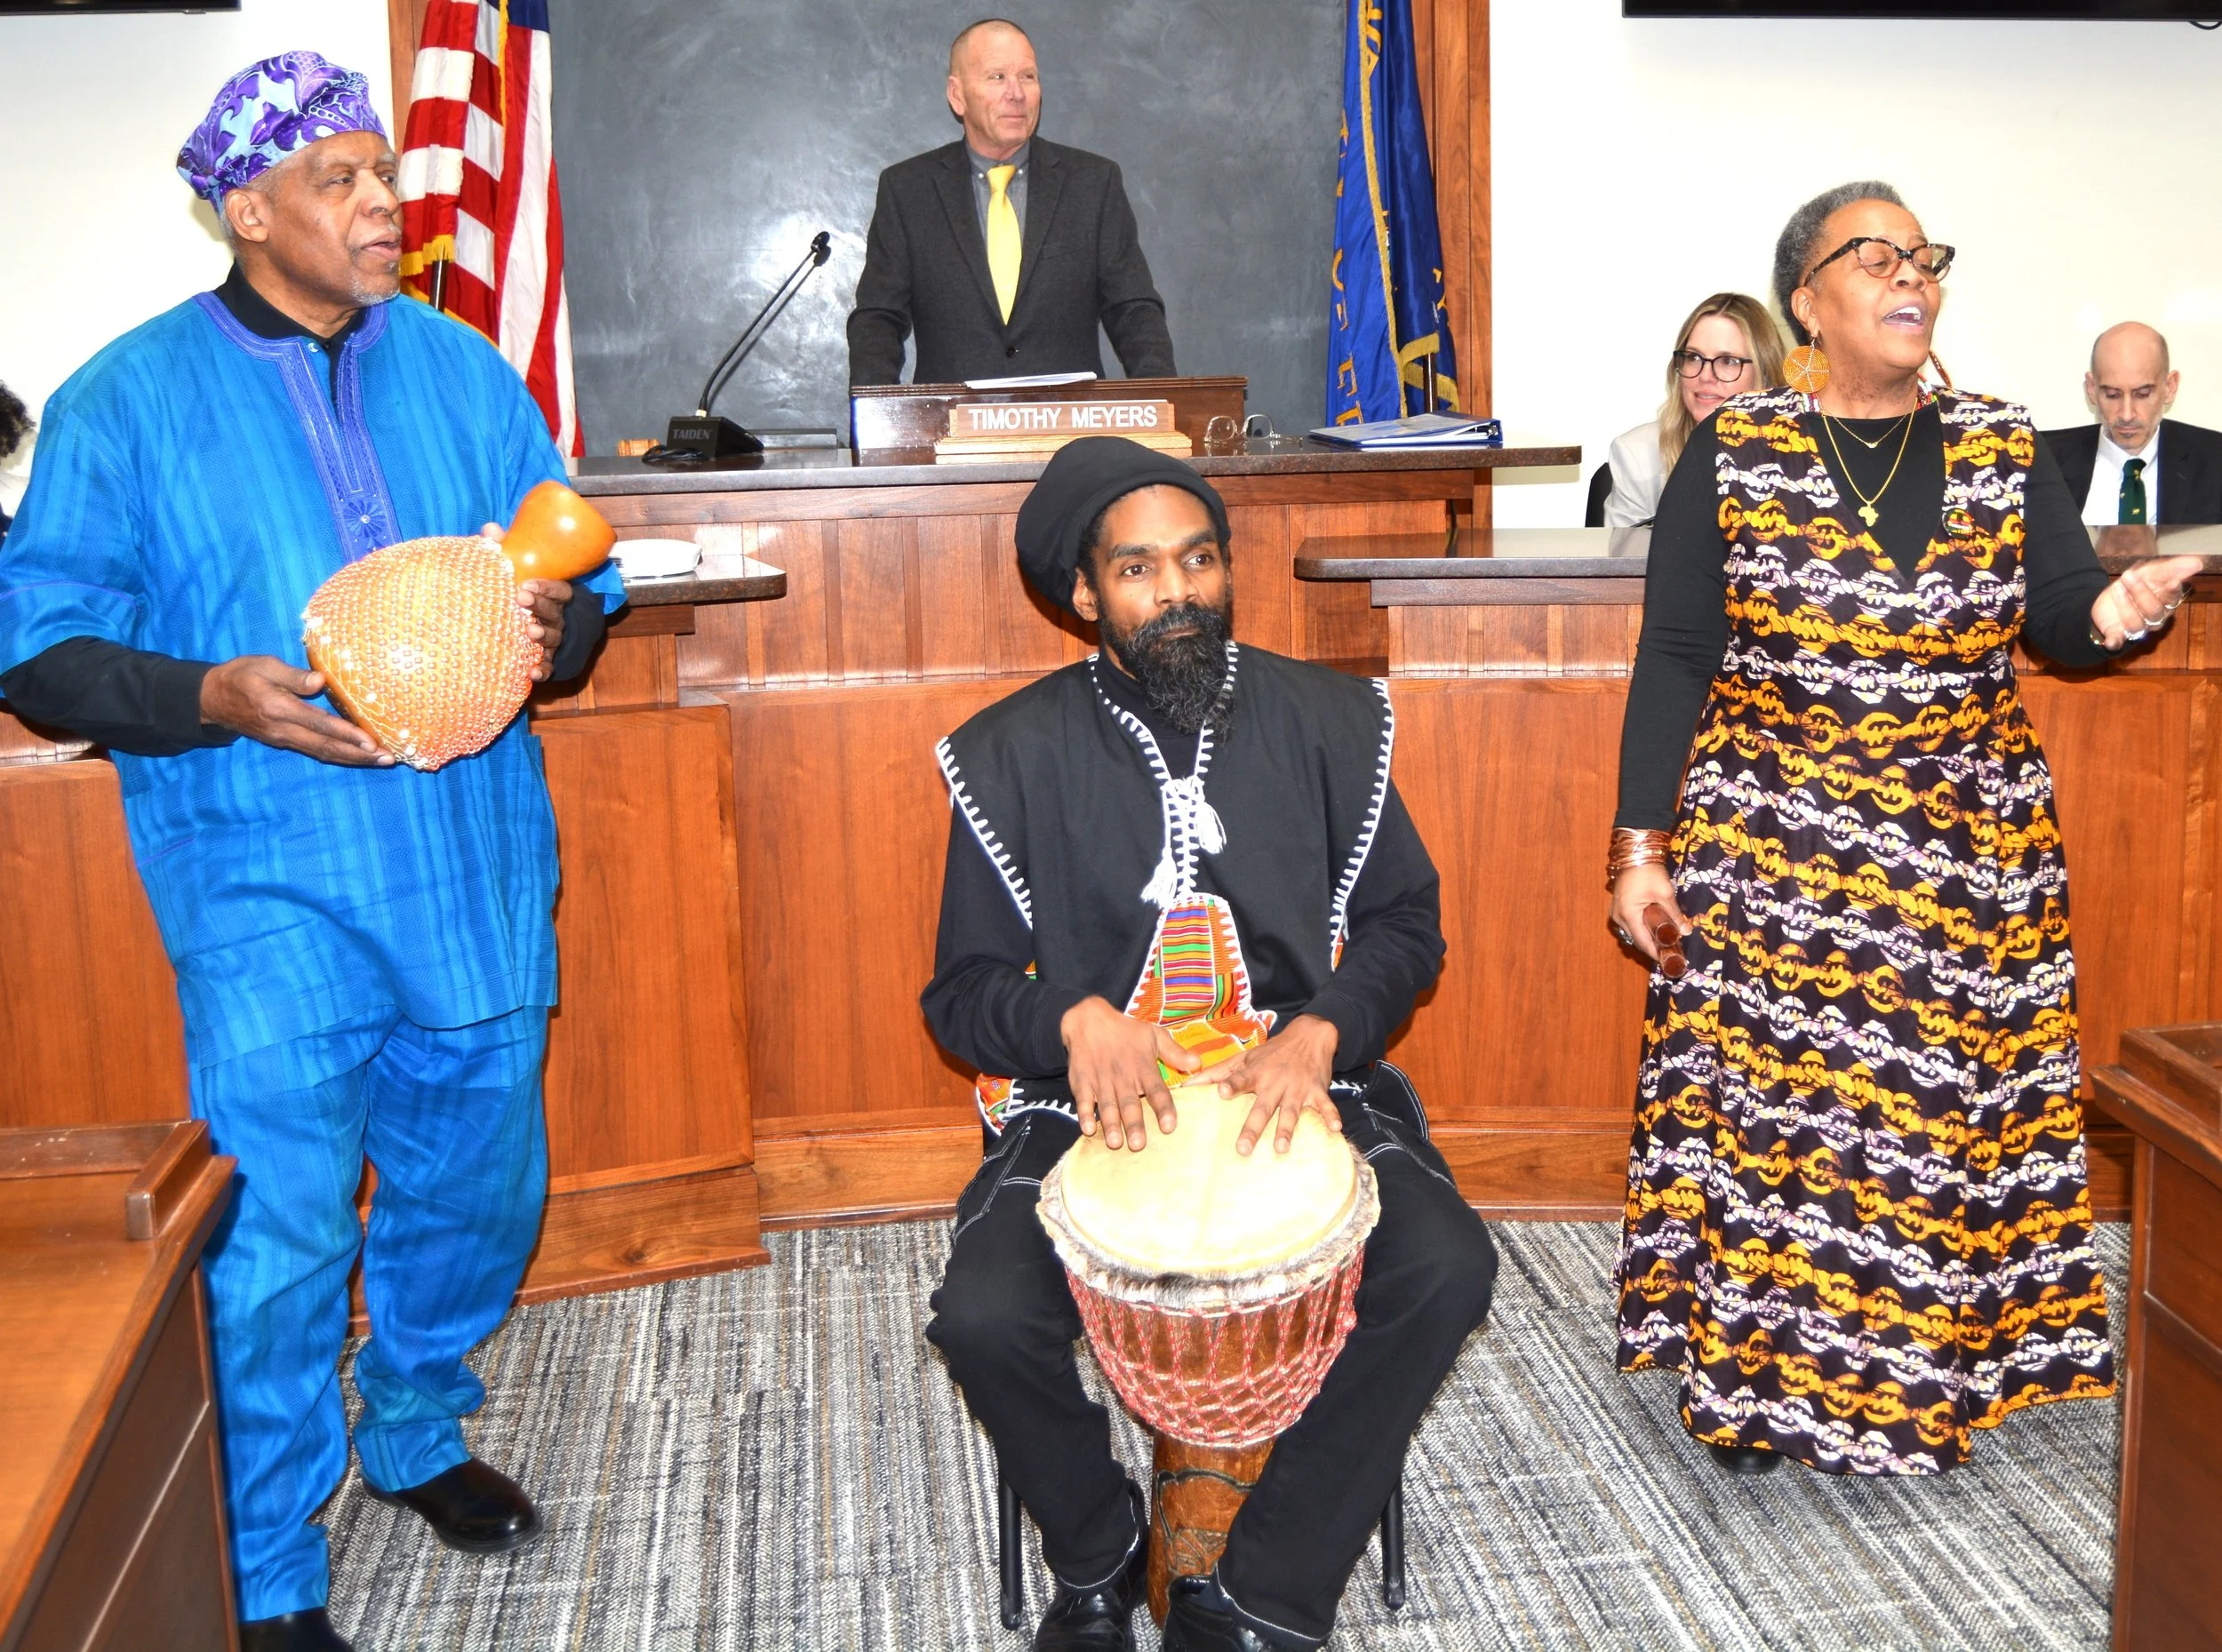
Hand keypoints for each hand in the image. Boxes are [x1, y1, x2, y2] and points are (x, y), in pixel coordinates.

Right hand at [199, 655, 392, 765]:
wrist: (213, 699)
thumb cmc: (241, 676)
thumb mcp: (263, 665)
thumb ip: (292, 675)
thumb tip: (320, 682)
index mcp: (278, 709)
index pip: (318, 724)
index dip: (346, 734)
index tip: (370, 741)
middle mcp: (283, 730)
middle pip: (326, 747)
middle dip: (359, 755)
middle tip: (388, 758)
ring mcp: (285, 740)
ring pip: (324, 753)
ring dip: (354, 759)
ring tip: (382, 761)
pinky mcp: (286, 742)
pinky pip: (317, 752)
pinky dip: (340, 756)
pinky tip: (359, 757)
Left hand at [483, 522, 572, 681]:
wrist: (548, 625)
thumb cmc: (530, 593)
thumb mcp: (522, 571)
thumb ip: (508, 552)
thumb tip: (490, 529)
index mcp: (555, 596)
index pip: (560, 590)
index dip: (547, 587)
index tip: (527, 582)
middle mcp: (557, 617)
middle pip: (554, 612)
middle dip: (540, 606)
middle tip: (521, 598)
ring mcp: (553, 639)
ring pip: (553, 638)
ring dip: (542, 635)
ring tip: (529, 633)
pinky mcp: (546, 659)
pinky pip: (548, 666)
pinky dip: (542, 670)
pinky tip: (531, 673)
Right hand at [1061, 996, 1199, 1151]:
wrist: (1088, 1020)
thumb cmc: (1125, 1031)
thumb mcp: (1153, 1035)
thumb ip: (1174, 1052)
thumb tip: (1197, 1063)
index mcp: (1143, 1067)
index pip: (1156, 1091)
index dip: (1163, 1109)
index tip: (1169, 1127)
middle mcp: (1123, 1076)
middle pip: (1130, 1103)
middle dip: (1134, 1124)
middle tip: (1138, 1145)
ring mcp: (1101, 1080)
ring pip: (1108, 1105)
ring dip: (1111, 1125)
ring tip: (1116, 1143)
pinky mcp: (1082, 1082)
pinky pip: (1083, 1100)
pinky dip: (1085, 1114)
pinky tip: (1088, 1129)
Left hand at [1211, 1015, 1342, 1156]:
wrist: (1309, 1035)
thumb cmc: (1272, 1052)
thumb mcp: (1245, 1058)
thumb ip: (1217, 1072)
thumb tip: (1186, 1086)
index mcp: (1256, 1073)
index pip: (1241, 1079)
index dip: (1232, 1085)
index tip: (1222, 1093)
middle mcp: (1275, 1082)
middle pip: (1262, 1107)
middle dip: (1253, 1127)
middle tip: (1242, 1148)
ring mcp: (1297, 1088)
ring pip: (1290, 1111)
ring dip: (1286, 1129)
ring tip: (1281, 1147)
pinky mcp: (1317, 1091)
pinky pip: (1325, 1106)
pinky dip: (1331, 1116)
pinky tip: (1335, 1129)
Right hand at [1609, 864, 1685, 966]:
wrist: (1636, 854)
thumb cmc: (1649, 873)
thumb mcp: (1665, 894)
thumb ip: (1675, 915)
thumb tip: (1686, 931)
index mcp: (1628, 915)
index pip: (1642, 942)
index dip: (1656, 953)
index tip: (1669, 960)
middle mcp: (1618, 917)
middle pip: (1637, 939)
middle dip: (1653, 946)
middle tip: (1671, 950)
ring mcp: (1616, 911)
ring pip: (1633, 932)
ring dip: (1647, 937)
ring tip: (1665, 940)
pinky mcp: (1618, 906)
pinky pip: (1630, 923)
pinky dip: (1642, 927)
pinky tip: (1654, 927)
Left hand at [2090, 554, 2201, 649]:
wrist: (2110, 598)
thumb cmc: (2136, 585)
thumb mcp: (2150, 572)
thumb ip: (2171, 569)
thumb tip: (2198, 563)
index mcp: (2165, 602)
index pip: (2172, 599)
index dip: (2173, 592)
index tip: (2173, 582)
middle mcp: (2155, 618)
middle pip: (2153, 610)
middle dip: (2141, 592)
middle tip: (2128, 575)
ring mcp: (2137, 628)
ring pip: (2136, 623)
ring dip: (2125, 605)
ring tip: (2117, 588)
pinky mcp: (2118, 635)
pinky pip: (2118, 642)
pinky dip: (2114, 642)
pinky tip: (2110, 642)